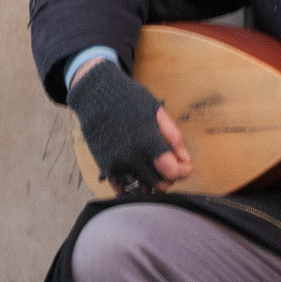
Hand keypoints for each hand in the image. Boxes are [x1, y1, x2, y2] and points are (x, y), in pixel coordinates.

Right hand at [67, 58, 194, 193]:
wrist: (95, 94)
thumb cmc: (128, 98)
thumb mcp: (157, 111)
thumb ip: (173, 137)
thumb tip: (184, 159)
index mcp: (147, 141)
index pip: (172, 172)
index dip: (183, 171)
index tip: (185, 167)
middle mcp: (131, 156)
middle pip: (158, 184)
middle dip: (169, 177)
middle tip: (169, 165)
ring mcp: (116, 164)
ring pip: (142, 186)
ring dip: (150, 180)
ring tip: (152, 165)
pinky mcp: (105, 167)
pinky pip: (122, 187)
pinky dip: (132, 183)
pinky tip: (137, 172)